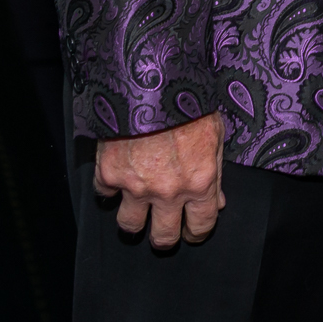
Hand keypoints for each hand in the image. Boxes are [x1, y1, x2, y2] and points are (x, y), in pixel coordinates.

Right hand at [94, 111, 225, 248]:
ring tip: (137, 213)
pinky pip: (104, 193)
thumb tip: (218, 201)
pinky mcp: (110, 173)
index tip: (191, 232)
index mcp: (199, 183)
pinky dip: (109, 188)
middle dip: (164, 239)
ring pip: (130, 225)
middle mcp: (168, 192)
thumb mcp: (216, 136)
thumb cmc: (191, 104)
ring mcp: (135, 186)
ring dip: (134, 221)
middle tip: (162, 232)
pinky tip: (116, 179)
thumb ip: (216, 173)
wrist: (154, 82)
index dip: (196, 233)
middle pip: (163, 237)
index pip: (200, 226)